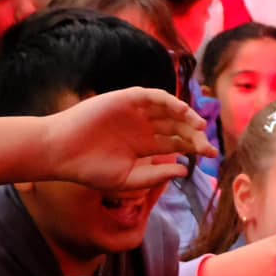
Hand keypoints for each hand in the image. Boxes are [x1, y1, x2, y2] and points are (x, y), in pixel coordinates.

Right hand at [40, 88, 212, 190]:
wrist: (63, 152)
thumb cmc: (91, 169)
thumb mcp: (129, 179)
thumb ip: (157, 175)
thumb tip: (185, 170)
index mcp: (145, 146)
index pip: (177, 143)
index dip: (196, 147)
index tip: (212, 155)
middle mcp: (143, 127)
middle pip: (177, 127)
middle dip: (195, 134)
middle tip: (208, 145)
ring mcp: (135, 112)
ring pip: (168, 110)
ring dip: (186, 116)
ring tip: (200, 127)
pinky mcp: (125, 99)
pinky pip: (152, 96)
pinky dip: (168, 101)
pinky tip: (181, 111)